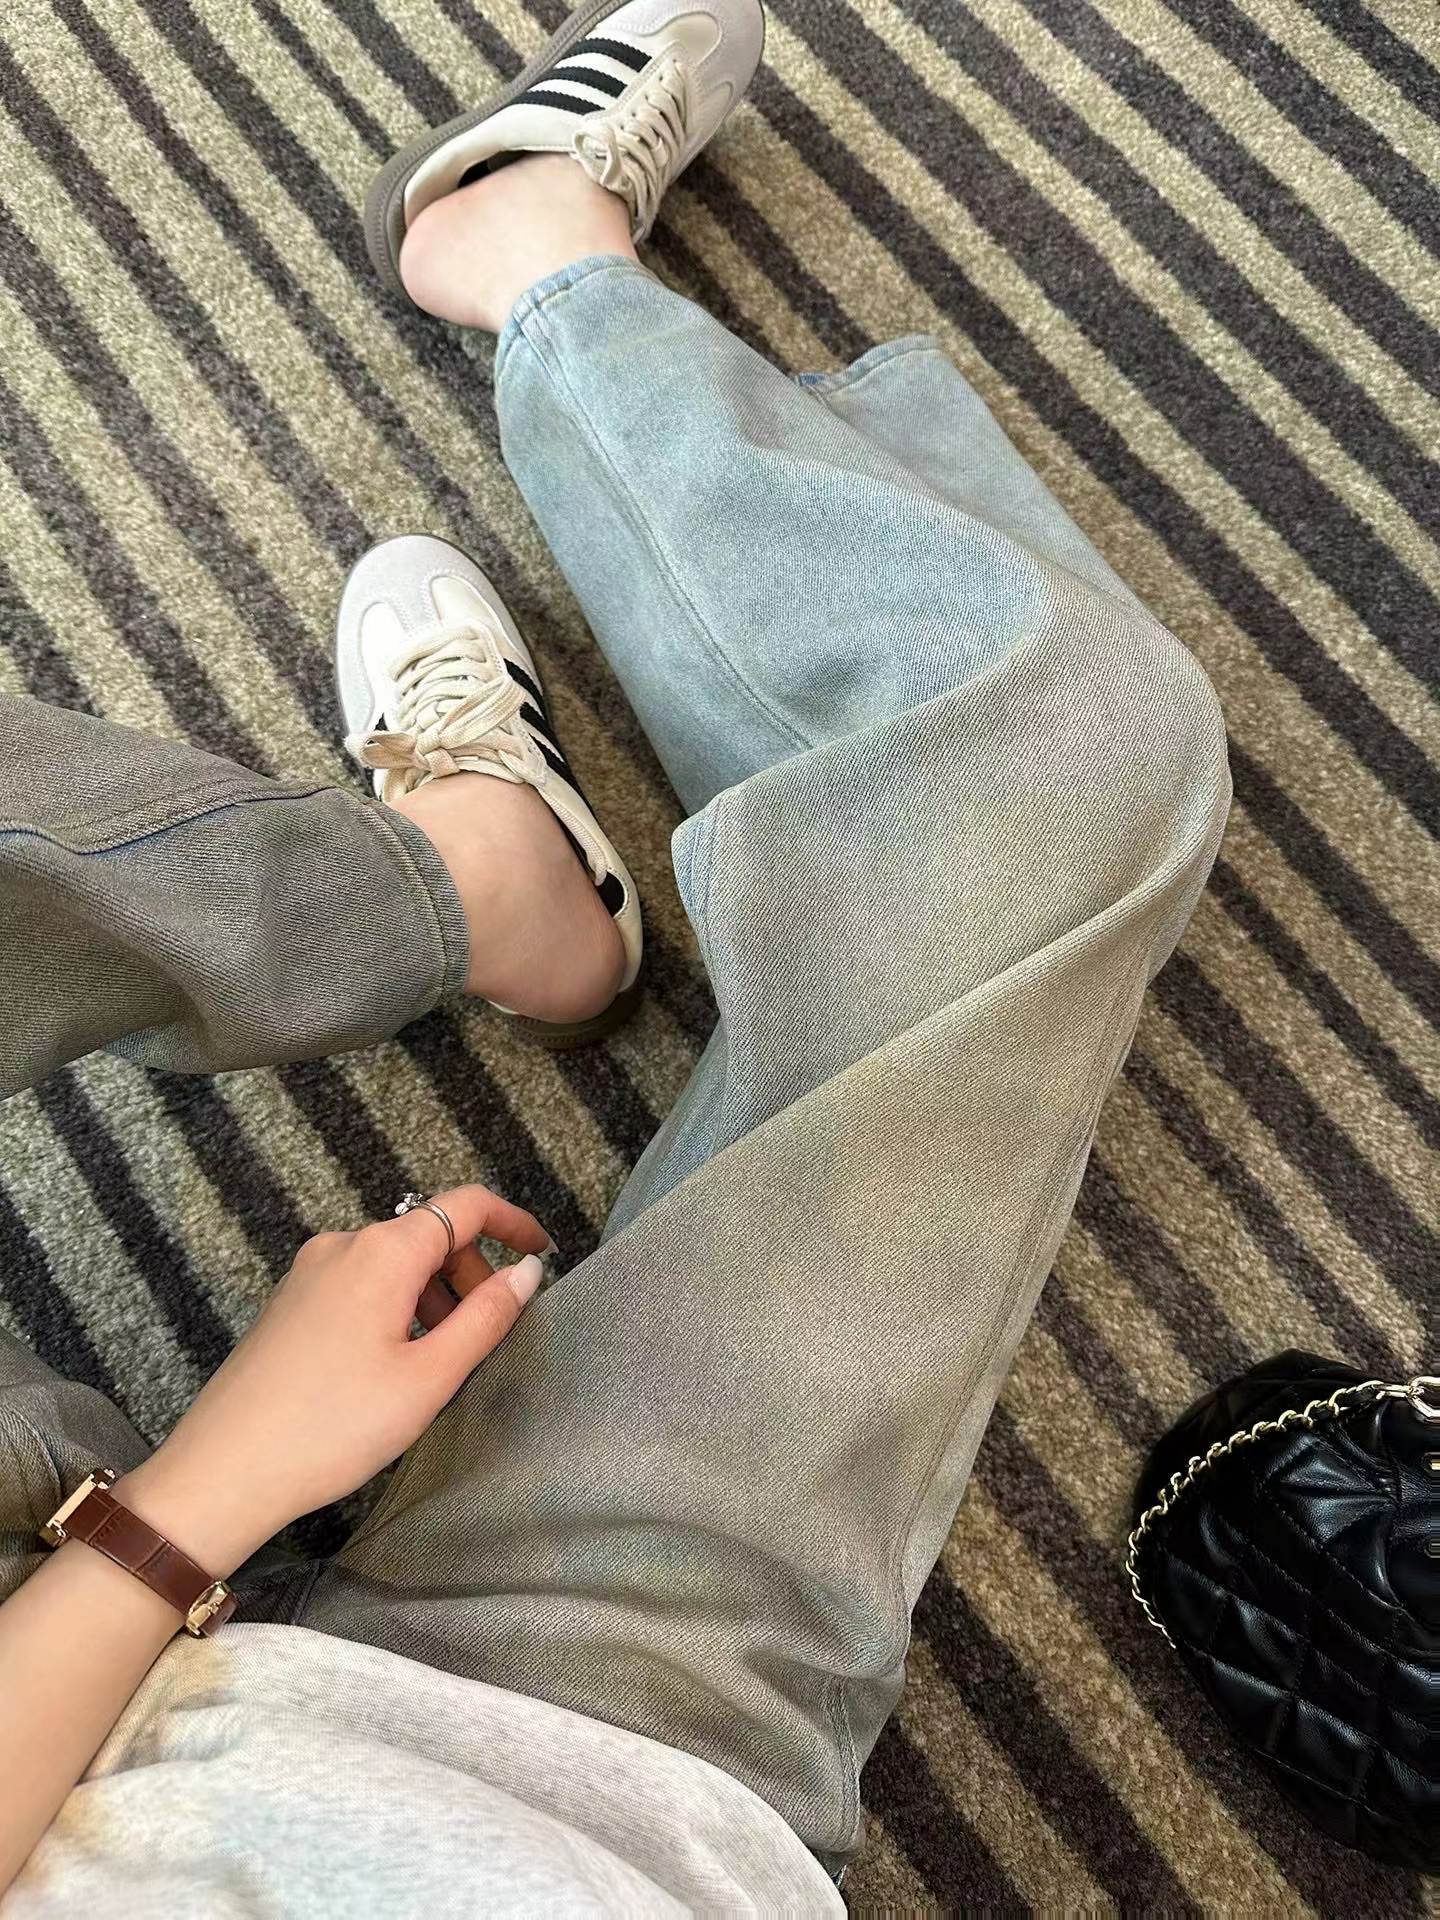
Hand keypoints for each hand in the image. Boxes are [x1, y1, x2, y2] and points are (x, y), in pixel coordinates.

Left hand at [117, 1185, 550, 1574]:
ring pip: (394, 1263)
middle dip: (470, 1273)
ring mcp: (310, 1273)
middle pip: (429, 1235)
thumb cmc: (334, 1426)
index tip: (543, 1252)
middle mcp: (343, 1245)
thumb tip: (527, 1272)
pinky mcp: (291, 1303)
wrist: (224, 1471)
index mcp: (383, 1251)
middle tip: (489, 1335)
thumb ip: (485, 1318)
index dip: (513, 1222)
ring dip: (432, 1296)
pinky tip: (394, 1366)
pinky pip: (361, 1285)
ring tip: (440, 1364)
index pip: (466, 1205)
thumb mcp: (428, 1378)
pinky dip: (396, 1308)